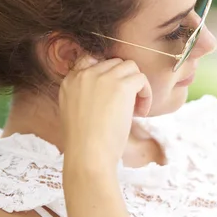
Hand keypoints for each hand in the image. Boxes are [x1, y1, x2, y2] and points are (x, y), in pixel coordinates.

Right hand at [59, 55, 152, 172]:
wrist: (88, 155)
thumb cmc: (84, 144)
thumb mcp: (75, 113)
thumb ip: (86, 96)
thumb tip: (109, 93)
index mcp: (70, 81)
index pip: (90, 61)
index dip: (107, 76)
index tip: (113, 95)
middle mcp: (84, 74)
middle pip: (114, 64)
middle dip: (124, 82)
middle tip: (127, 106)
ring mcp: (103, 77)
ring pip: (130, 67)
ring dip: (137, 86)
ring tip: (136, 110)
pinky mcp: (121, 85)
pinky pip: (141, 79)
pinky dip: (146, 94)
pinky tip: (141, 113)